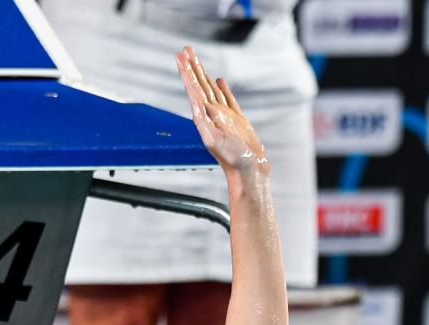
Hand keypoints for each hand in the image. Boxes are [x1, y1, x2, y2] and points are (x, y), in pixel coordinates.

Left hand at [175, 47, 267, 175]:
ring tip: (196, 59)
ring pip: (211, 89)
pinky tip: (218, 80)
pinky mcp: (237, 120)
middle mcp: (211, 114)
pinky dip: (222, 88)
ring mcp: (224, 116)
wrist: (249, 170)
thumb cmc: (233, 159)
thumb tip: (197, 107)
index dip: (186, 71)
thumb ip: (206, 124)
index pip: (193, 88)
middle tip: (185, 49)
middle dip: (191, 66)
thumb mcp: (215, 141)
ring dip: (203, 73)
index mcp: (204, 116)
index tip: (179, 56)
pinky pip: (227, 99)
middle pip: (199, 84)